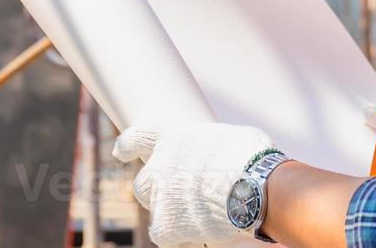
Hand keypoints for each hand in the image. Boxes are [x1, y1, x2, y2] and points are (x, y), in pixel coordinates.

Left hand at [113, 122, 275, 247]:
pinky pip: (165, 235)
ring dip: (171, 213)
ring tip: (201, 214)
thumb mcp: (227, 138)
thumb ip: (207, 148)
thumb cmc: (252, 160)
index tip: (120, 152)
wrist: (255, 187)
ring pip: (155, 209)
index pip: (138, 137)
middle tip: (179, 198)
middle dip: (156, 191)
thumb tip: (212, 158)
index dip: (127, 145)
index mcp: (173, 137)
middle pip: (143, 182)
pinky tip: (202, 232)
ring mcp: (159, 196)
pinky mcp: (164, 225)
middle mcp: (159, 164)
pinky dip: (180, 237)